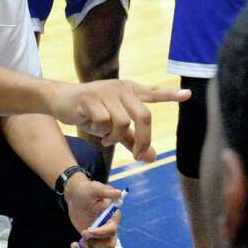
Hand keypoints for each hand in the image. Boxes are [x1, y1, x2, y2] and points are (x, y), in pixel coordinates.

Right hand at [47, 79, 189, 160]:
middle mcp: (121, 89)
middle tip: (138, 154)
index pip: (153, 93)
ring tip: (106, 138)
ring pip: (122, 122)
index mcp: (129, 91)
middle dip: (143, 140)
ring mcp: (106, 92)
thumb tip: (152, 158)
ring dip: (115, 137)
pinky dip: (101, 132)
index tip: (188, 95)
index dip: (170, 95)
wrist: (59, 99)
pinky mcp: (91, 98)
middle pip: (143, 116)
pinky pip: (104, 122)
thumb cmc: (90, 111)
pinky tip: (93, 129)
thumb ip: (133, 140)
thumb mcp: (113, 126)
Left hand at [63, 174, 122, 247]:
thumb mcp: (95, 188)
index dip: (100, 233)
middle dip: (96, 244)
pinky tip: (74, 245)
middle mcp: (110, 227)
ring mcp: (102, 234)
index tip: (86, 231)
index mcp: (113, 216)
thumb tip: (119, 194)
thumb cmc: (87, 190)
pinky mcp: (94, 238)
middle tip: (83, 235)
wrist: (76, 195)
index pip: (112, 230)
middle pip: (110, 245)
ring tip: (80, 242)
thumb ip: (107, 192)